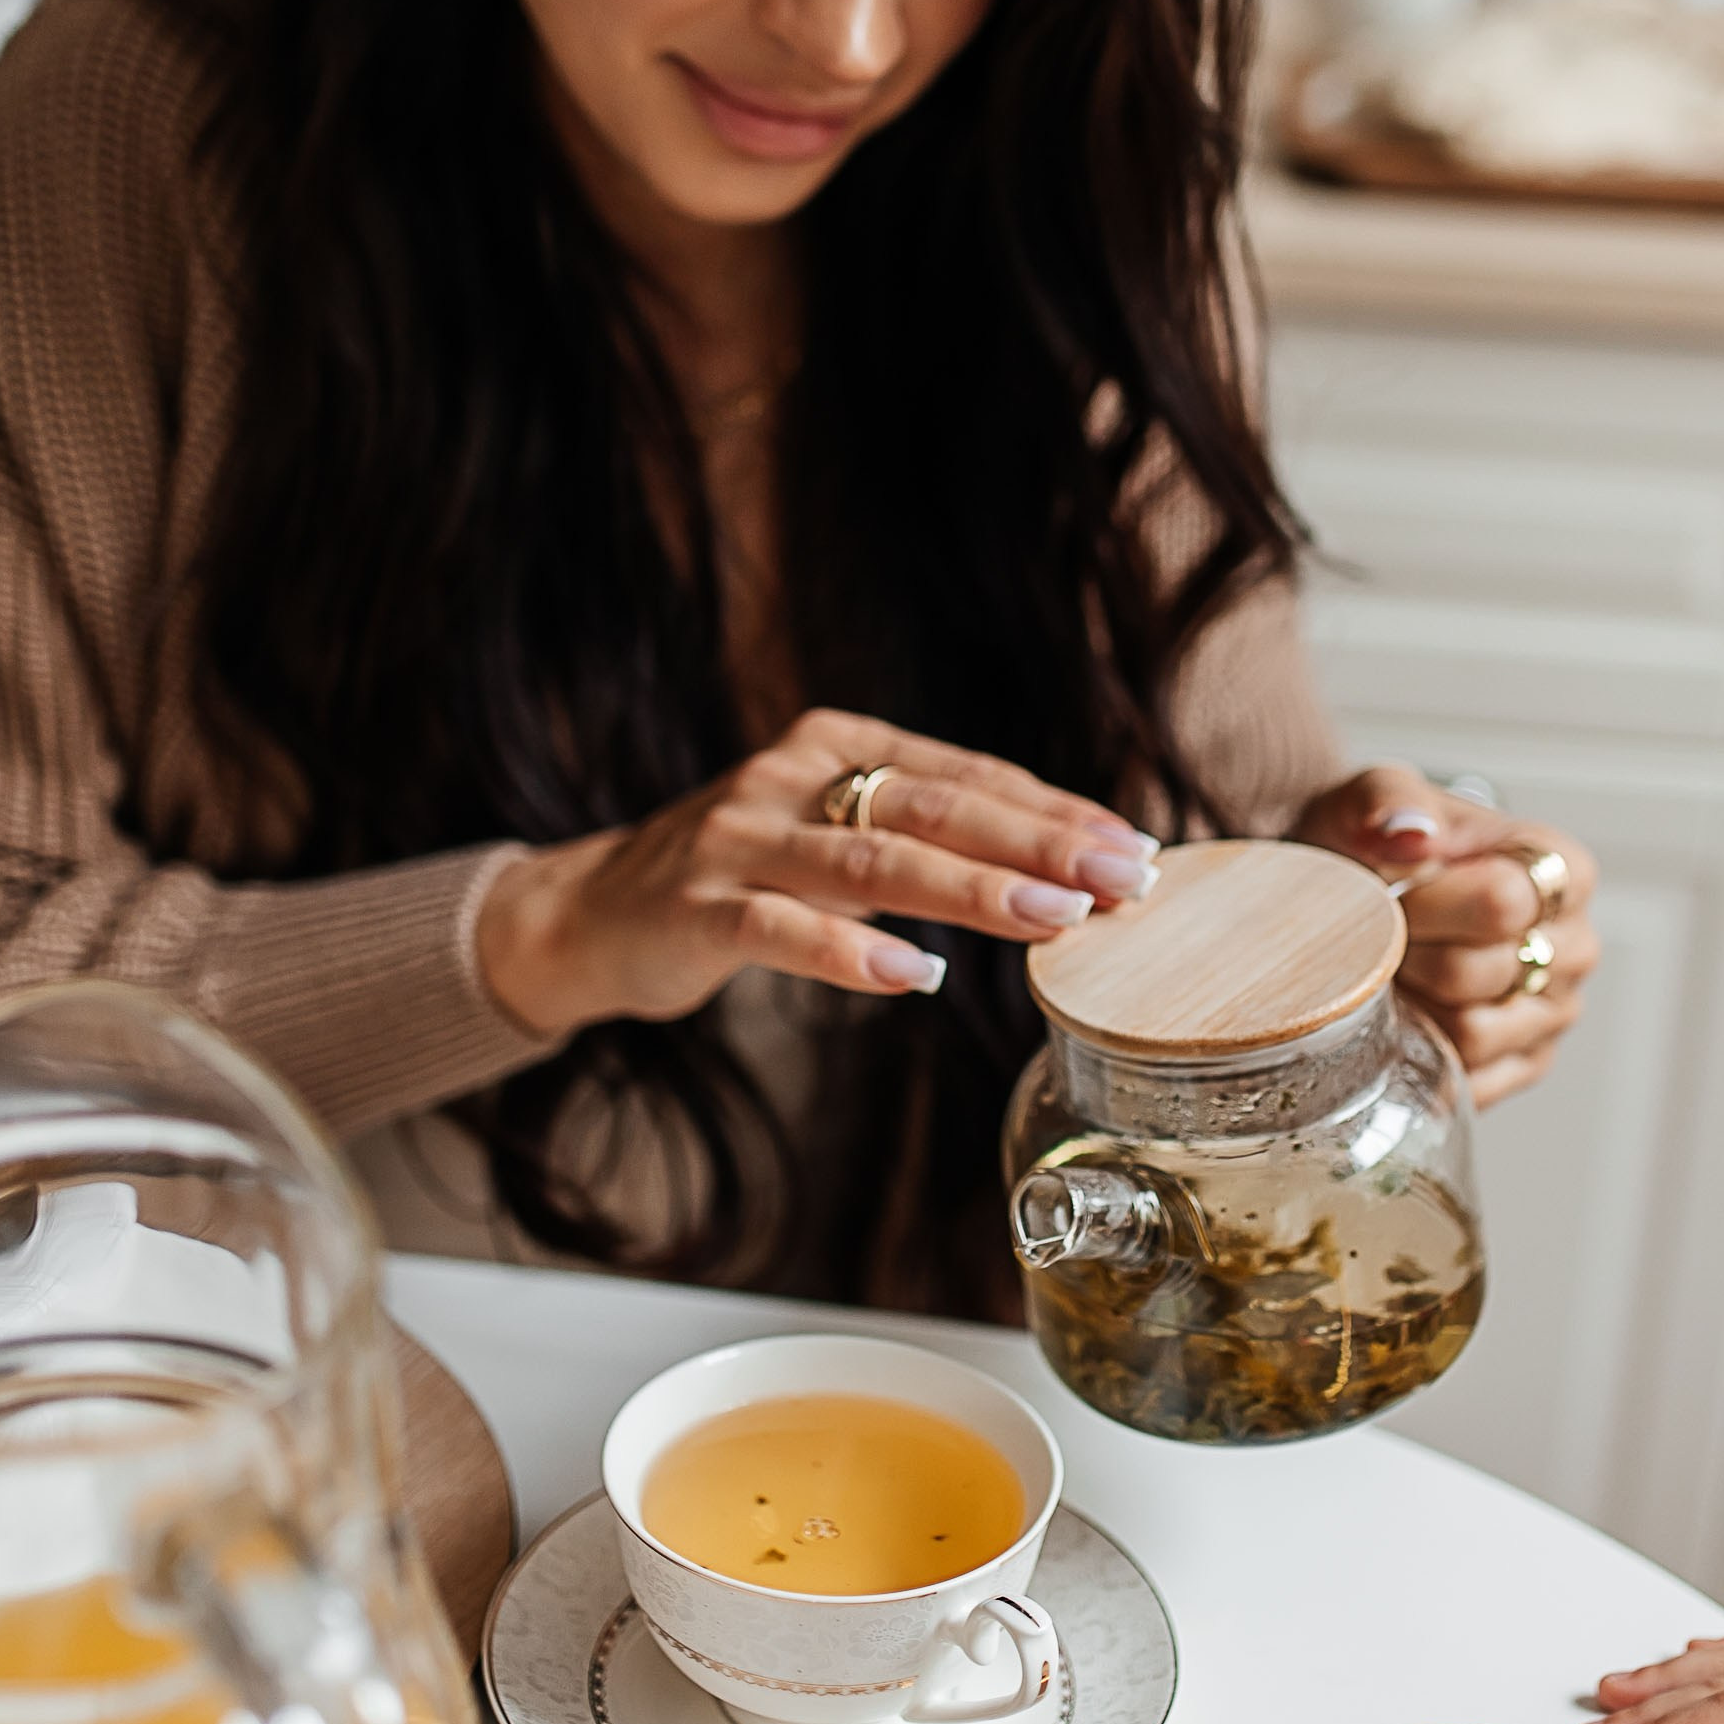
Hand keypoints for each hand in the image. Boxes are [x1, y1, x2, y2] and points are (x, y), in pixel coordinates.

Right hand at [475, 708, 1158, 1036]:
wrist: (591, 912)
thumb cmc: (743, 878)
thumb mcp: (836, 837)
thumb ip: (924, 842)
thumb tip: (1065, 873)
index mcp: (839, 744)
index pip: (969, 776)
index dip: (1054, 812)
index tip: (1132, 847)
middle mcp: (791, 776)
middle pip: (936, 807)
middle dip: (1038, 843)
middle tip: (1119, 877)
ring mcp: (739, 838)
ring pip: (872, 864)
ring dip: (970, 892)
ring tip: (1051, 917)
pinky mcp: (696, 908)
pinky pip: (781, 930)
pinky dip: (850, 954)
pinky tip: (914, 979)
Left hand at [1294, 766, 1598, 1106]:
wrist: (1364, 888)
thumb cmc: (1384, 842)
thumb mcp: (1375, 796)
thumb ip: (1388, 802)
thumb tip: (1410, 835)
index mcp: (1563, 871)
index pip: (1500, 903)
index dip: (1426, 904)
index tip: (1390, 889)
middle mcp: (1575, 945)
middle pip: (1478, 972)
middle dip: (1408, 954)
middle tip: (1377, 934)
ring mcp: (1554, 1012)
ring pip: (1471, 1034)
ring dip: (1411, 1005)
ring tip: (1389, 969)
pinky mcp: (1524, 1065)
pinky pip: (1469, 1081)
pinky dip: (1422, 1054)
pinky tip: (1402, 1015)